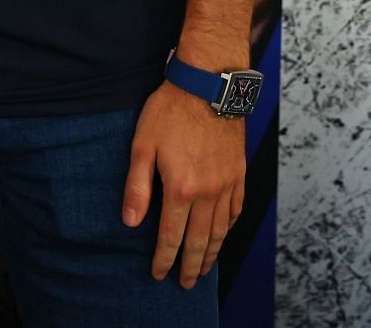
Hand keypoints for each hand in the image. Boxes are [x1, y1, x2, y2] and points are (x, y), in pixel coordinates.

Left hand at [122, 81, 245, 288]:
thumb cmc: (170, 112)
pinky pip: (236, 210)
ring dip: (211, 252)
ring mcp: (227, 184)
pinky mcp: (239, 173)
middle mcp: (208, 193)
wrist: (208, 85)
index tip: (159, 274)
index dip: (165, 258)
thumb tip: (131, 222)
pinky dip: (228, 228)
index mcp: (181, 189)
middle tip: (186, 284)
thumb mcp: (142, 146)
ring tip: (204, 268)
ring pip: (220, 230)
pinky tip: (222, 234)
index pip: (172, 235)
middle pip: (200, 240)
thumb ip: (138, 187)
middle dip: (191, 265)